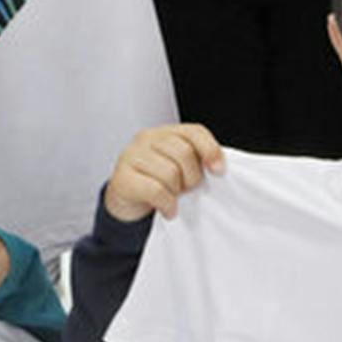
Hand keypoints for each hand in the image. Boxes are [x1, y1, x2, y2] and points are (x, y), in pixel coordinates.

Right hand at [104, 123, 225, 222]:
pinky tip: (168, 210)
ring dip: (177, 193)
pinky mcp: (122, 178)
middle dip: (192, 177)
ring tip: (173, 198)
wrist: (125, 205)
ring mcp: (131, 156)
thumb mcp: (179, 168)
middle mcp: (146, 139)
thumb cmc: (156, 184)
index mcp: (164, 132)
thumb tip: (218, 167)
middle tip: (187, 190)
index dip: (211, 150)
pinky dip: (168, 204)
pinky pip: (156, 191)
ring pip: (170, 173)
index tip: (219, 171)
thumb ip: (196, 160)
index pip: (194, 131)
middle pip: (184, 153)